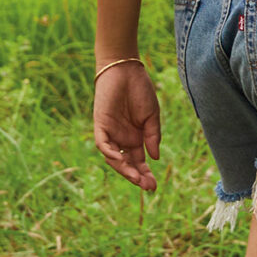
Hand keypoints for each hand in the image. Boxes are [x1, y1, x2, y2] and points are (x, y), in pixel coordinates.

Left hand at [93, 61, 160, 190]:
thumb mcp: (152, 116)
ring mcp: (110, 133)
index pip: (139, 162)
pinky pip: (103, 144)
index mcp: (135, 138)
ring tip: (136, 178)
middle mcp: (122, 139)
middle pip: (127, 164)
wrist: (126, 70)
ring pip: (114, 158)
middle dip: (136, 176)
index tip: (154, 185)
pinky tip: (119, 160)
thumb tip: (155, 158)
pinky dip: (109, 153)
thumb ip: (153, 136)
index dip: (145, 174)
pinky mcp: (100, 125)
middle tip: (147, 186)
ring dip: (124, 169)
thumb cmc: (140, 90)